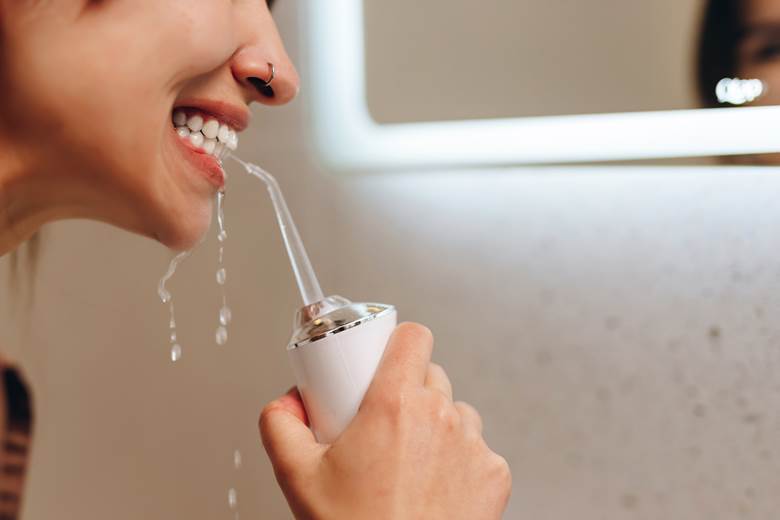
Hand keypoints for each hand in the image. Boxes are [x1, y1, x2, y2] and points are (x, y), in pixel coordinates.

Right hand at [259, 322, 510, 519]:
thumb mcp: (297, 476)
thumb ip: (280, 426)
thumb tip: (284, 404)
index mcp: (395, 404)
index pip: (413, 336)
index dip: (397, 342)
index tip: (384, 358)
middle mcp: (440, 417)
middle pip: (431, 375)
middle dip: (408, 390)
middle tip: (383, 421)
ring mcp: (473, 445)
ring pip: (455, 411)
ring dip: (435, 424)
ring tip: (408, 459)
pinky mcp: (494, 474)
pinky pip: (478, 448)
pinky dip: (459, 459)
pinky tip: (434, 485)